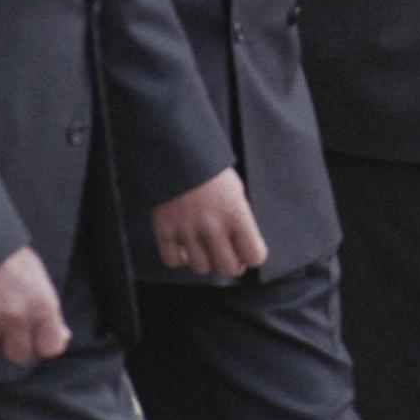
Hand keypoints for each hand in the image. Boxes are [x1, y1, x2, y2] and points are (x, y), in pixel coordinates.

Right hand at [0, 247, 68, 364]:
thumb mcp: (37, 279)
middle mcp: (16, 316)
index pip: (50, 347)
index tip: (35, 338)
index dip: (42, 344)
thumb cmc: (7, 257)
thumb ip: (48, 312)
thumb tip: (62, 337)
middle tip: (6, 323)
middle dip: (13, 344)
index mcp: (41, 304)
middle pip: (18, 356)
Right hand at [152, 167, 268, 277]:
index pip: (254, 255)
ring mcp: (187, 229)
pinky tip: (184, 248)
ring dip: (205, 261)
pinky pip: (173, 261)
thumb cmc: (210, 169)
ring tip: (205, 248)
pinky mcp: (164, 229)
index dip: (252, 256)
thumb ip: (239, 218)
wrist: (177, 151)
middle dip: (231, 264)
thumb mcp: (236, 190)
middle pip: (228, 268)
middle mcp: (213, 226)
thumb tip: (242, 245)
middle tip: (228, 255)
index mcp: (236, 213)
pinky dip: (179, 258)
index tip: (248, 252)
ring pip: (201, 268)